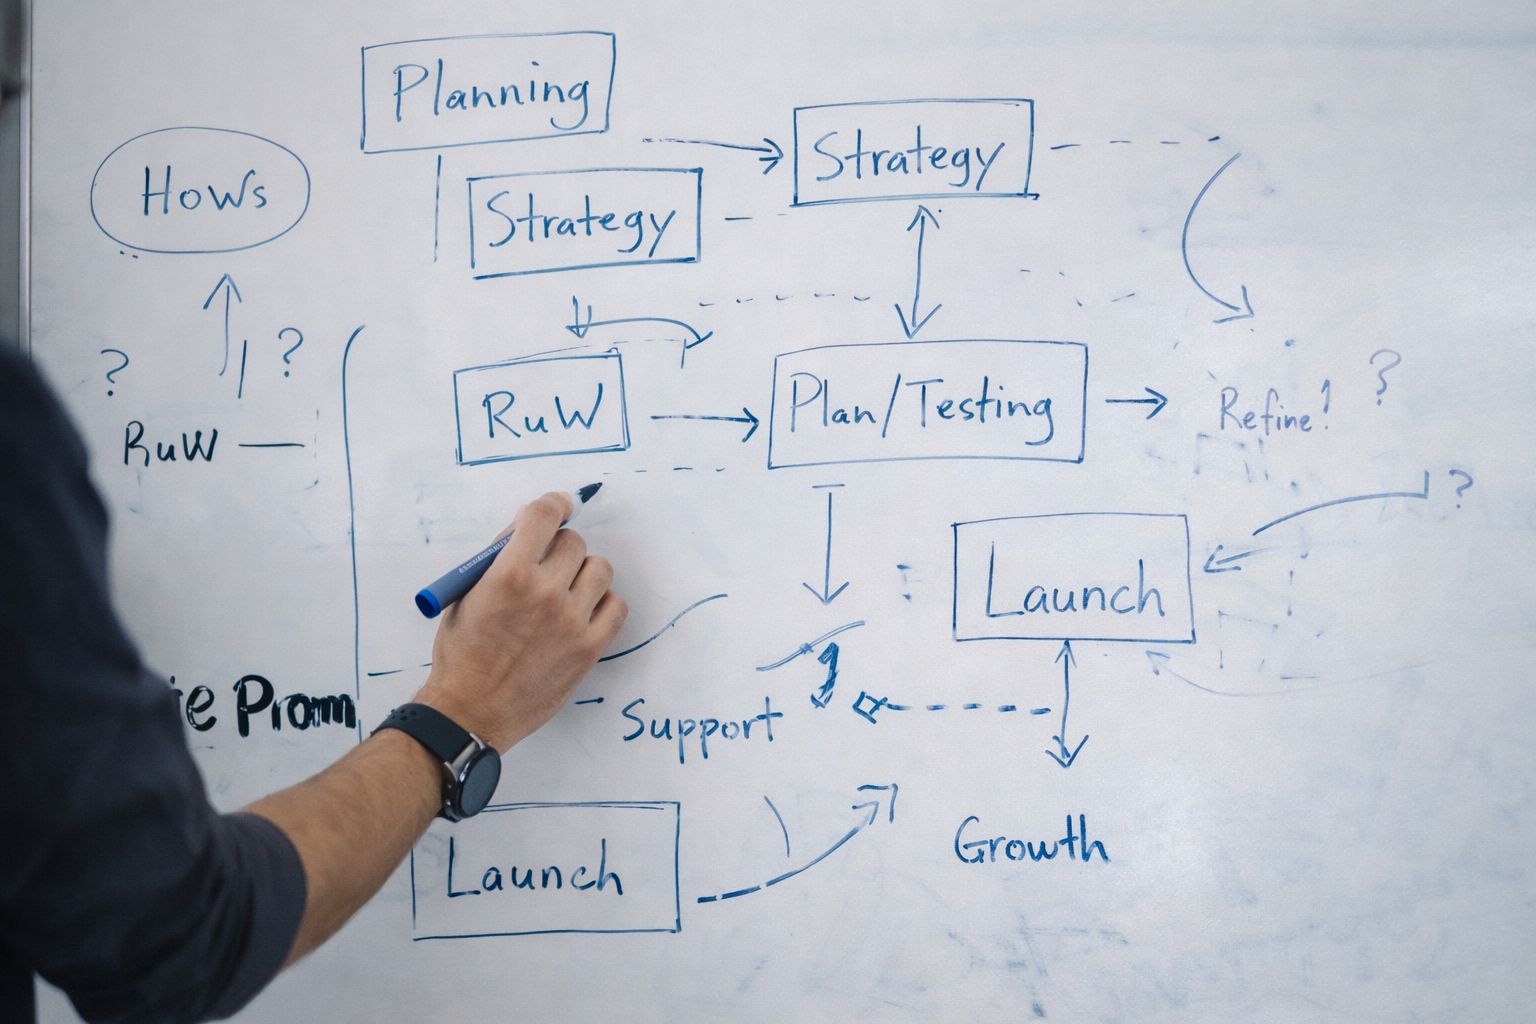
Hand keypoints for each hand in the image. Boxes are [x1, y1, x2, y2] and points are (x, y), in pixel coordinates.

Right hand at [411, 492, 626, 750]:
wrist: (470, 711)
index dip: (552, 505)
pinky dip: (603, 603)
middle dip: (558, 548)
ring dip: (583, 573)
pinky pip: (617, 606)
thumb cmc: (462, 654)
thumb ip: (497, 560)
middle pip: (574, 542)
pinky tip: (582, 612)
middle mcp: (545, 593)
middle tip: (546, 565)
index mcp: (509, 574)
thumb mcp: (465, 596)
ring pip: (600, 569)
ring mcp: (572, 621)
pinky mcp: (589, 648)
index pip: (544, 516)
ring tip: (564, 591)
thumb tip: (527, 532)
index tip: (558, 507)